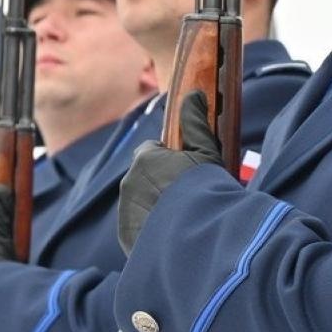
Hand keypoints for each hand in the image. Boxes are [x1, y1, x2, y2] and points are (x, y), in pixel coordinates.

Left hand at [118, 91, 222, 254]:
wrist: (199, 235)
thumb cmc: (206, 189)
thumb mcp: (207, 152)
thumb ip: (195, 123)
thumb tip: (193, 95)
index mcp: (145, 158)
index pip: (151, 152)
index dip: (169, 161)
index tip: (185, 173)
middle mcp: (129, 182)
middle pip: (143, 178)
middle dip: (159, 185)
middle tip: (186, 198)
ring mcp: (125, 211)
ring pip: (138, 202)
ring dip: (154, 207)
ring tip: (181, 220)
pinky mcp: (126, 236)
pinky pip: (137, 227)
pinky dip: (149, 230)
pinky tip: (171, 235)